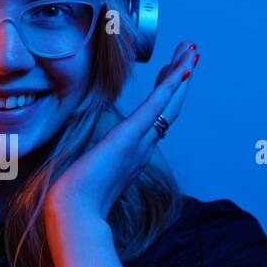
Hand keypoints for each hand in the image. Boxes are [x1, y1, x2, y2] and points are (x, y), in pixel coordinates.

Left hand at [44, 40, 198, 228]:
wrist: (75, 215)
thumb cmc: (78, 200)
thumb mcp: (88, 175)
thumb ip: (97, 165)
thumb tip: (92, 159)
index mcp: (134, 154)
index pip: (155, 118)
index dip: (167, 94)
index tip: (173, 72)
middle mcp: (142, 148)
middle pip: (168, 108)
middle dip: (179, 79)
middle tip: (191, 53)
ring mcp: (138, 144)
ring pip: (167, 104)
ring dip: (180, 76)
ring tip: (192, 51)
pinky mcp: (129, 139)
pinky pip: (154, 110)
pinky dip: (168, 90)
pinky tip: (180, 71)